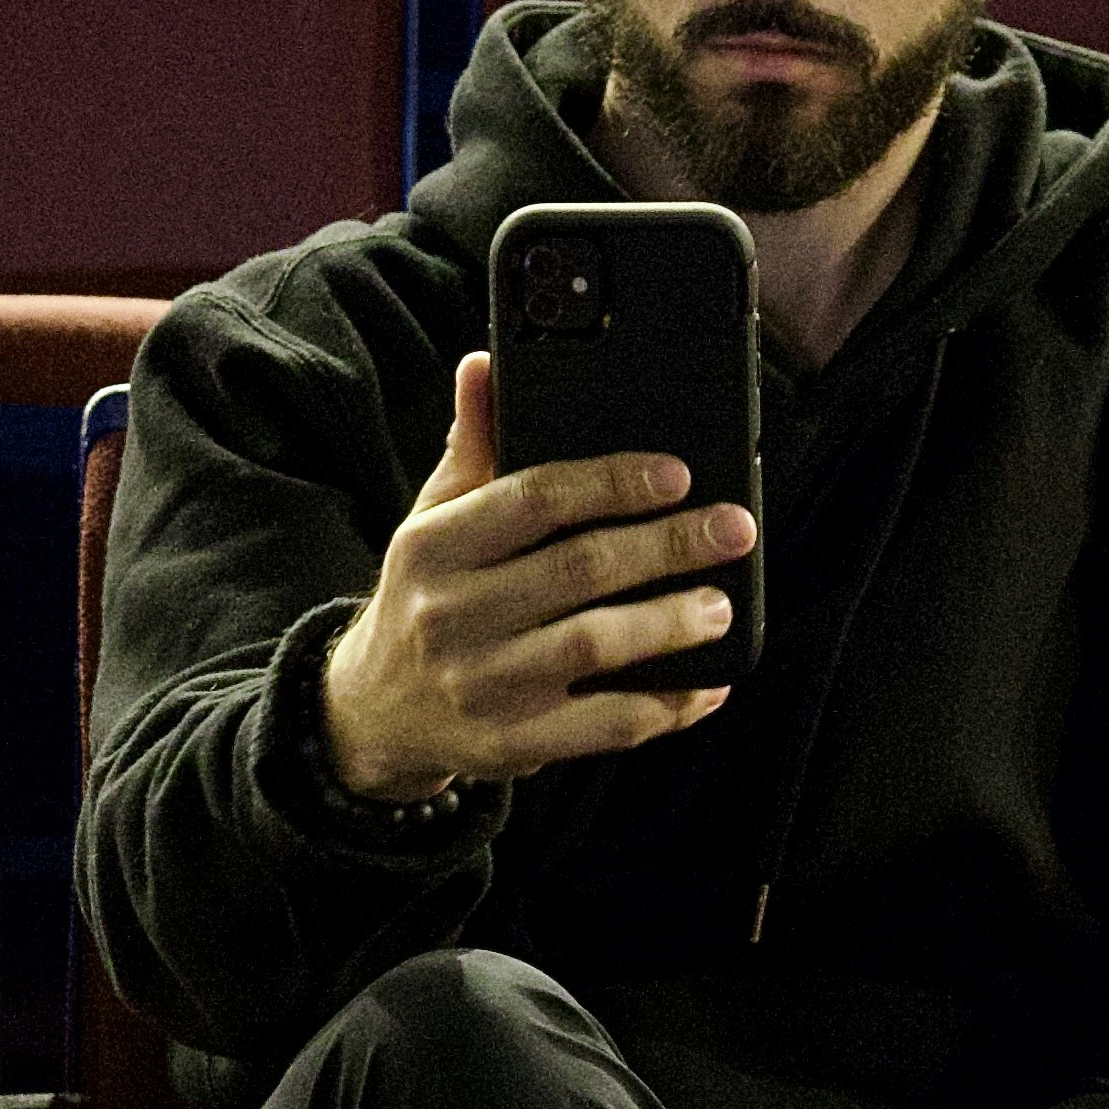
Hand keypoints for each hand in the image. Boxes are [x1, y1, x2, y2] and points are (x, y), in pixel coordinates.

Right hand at [319, 349, 751, 805]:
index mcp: (435, 546)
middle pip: (578, 569)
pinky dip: (664, 707)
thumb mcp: (431, 519)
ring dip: (669, 623)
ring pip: (593, 646)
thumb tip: (485, 364)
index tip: (678, 474)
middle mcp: (452, 615)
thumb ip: (471, 446)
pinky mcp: (512, 744)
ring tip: (718, 604)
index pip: (532, 498)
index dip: (612, 482)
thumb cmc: (426, 597)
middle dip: (668, 545)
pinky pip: (603, 726)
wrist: (375, 711)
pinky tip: (704, 686)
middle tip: (733, 530)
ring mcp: (483, 685)